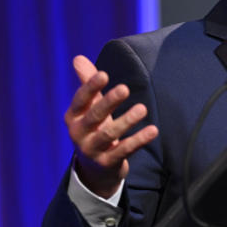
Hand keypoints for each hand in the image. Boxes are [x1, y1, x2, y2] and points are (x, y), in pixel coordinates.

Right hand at [64, 55, 158, 197]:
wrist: (94, 169)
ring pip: (109, 135)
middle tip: (125, 88)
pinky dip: (139, 140)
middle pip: (94, 117)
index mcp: (73, 117)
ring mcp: (92, 150)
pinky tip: (153, 130)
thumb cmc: (94, 128)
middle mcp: (78, 134)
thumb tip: (78, 58)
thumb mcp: (90, 107)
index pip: (80, 100)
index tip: (104, 74)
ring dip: (126, 121)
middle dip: (108, 102)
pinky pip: (125, 151)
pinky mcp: (107, 163)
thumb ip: (87, 83)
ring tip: (142, 109)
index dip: (90, 87)